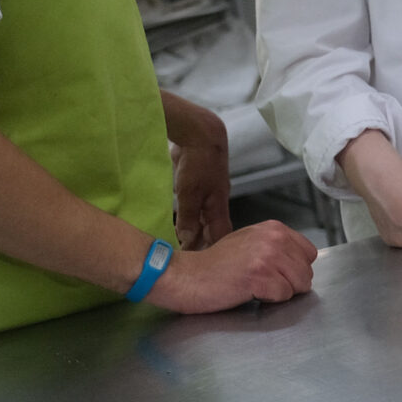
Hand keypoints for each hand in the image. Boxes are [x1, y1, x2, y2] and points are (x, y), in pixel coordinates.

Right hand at [145, 220, 316, 311]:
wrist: (184, 275)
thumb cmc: (214, 265)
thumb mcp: (249, 243)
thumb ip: (276, 248)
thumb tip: (300, 263)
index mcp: (274, 228)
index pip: (309, 254)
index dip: (295, 269)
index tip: (274, 273)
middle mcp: (274, 238)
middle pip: (306, 272)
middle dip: (289, 284)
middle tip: (261, 283)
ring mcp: (268, 257)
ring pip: (299, 285)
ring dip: (279, 293)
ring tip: (254, 287)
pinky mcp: (259, 277)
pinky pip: (283, 297)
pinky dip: (268, 300)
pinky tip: (248, 292)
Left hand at [160, 91, 232, 248]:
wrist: (201, 134)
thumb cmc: (198, 164)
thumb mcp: (189, 193)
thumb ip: (189, 218)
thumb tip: (188, 242)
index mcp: (219, 207)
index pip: (221, 236)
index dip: (214, 253)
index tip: (200, 266)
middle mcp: (216, 203)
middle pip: (213, 230)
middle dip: (203, 245)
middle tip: (189, 260)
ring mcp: (208, 194)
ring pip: (203, 219)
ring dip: (195, 232)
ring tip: (182, 245)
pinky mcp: (198, 185)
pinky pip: (195, 208)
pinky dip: (189, 219)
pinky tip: (180, 223)